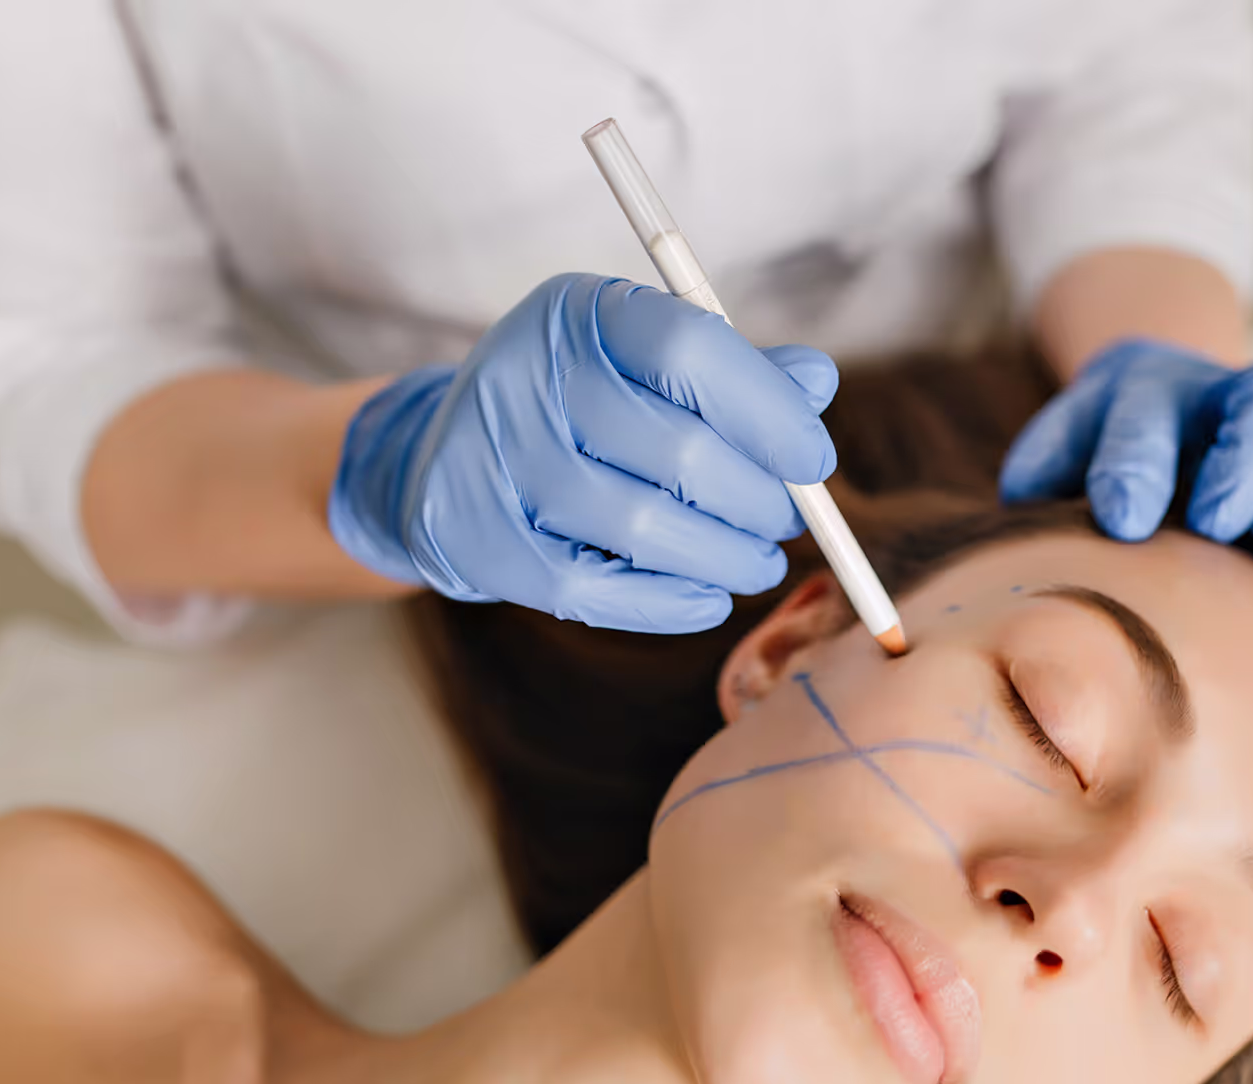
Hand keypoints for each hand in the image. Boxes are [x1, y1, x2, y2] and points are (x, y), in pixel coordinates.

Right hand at [329, 272, 838, 631]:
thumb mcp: (644, 368)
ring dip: (724, 558)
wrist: (437, 459)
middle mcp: (525, 372)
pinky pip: (590, 588)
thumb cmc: (574, 410)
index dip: (769, 412)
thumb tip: (815, 384)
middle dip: (758, 500)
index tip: (812, 462)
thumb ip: (733, 374)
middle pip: (679, 448)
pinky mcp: (470, 534)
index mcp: (580, 312)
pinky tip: (706, 598)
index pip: (692, 350)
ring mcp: (491, 456)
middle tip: (784, 522)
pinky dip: (666, 603)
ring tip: (757, 565)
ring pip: (642, 526)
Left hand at [998, 339, 1252, 566]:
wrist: (1173, 408)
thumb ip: (1041, 476)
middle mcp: (1234, 393)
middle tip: (1214, 523)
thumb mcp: (1061, 449)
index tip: (1121, 519)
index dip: (1137, 463)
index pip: (1146, 412)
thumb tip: (1029, 525)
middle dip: (1247, 462)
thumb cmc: (1108, 447)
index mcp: (1151, 388)